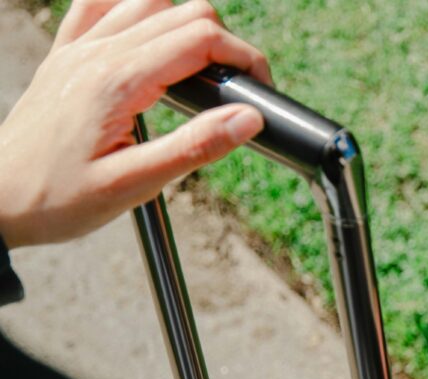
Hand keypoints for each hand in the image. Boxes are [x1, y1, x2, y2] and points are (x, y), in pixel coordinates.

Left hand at [0, 0, 269, 248]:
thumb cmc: (55, 200)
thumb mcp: (133, 185)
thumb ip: (194, 147)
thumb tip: (248, 118)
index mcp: (118, 82)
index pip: (201, 39)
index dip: (244, 58)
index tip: (260, 89)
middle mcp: (97, 54)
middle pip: (184, 12)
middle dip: (225, 44)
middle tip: (236, 90)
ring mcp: (78, 49)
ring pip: (149, 1)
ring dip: (185, 24)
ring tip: (200, 71)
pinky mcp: (65, 55)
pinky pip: (101, 4)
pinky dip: (135, 9)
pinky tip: (149, 37)